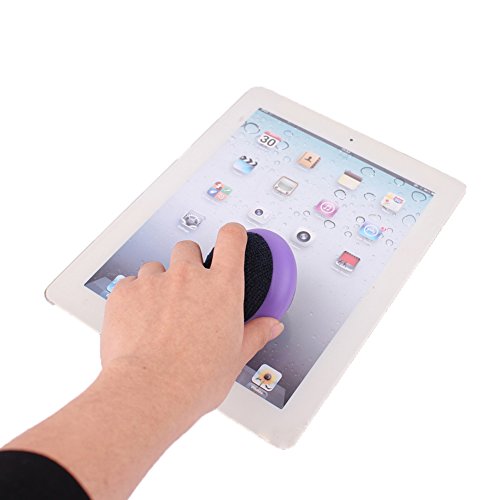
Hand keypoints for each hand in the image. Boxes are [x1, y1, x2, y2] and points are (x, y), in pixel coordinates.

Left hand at [101, 222, 283, 415]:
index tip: (231, 237)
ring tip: (160, 312)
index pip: (232, 239)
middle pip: (188, 247)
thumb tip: (271, 326)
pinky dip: (135, 297)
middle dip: (188, 263)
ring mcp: (155, 282)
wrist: (149, 391)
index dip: (232, 234)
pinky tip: (139, 321)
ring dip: (159, 282)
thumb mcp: (236, 357)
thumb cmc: (194, 378)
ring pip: (156, 266)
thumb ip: (256, 334)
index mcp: (221, 288)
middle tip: (187, 289)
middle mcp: (188, 277)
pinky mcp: (126, 292)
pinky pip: (130, 283)